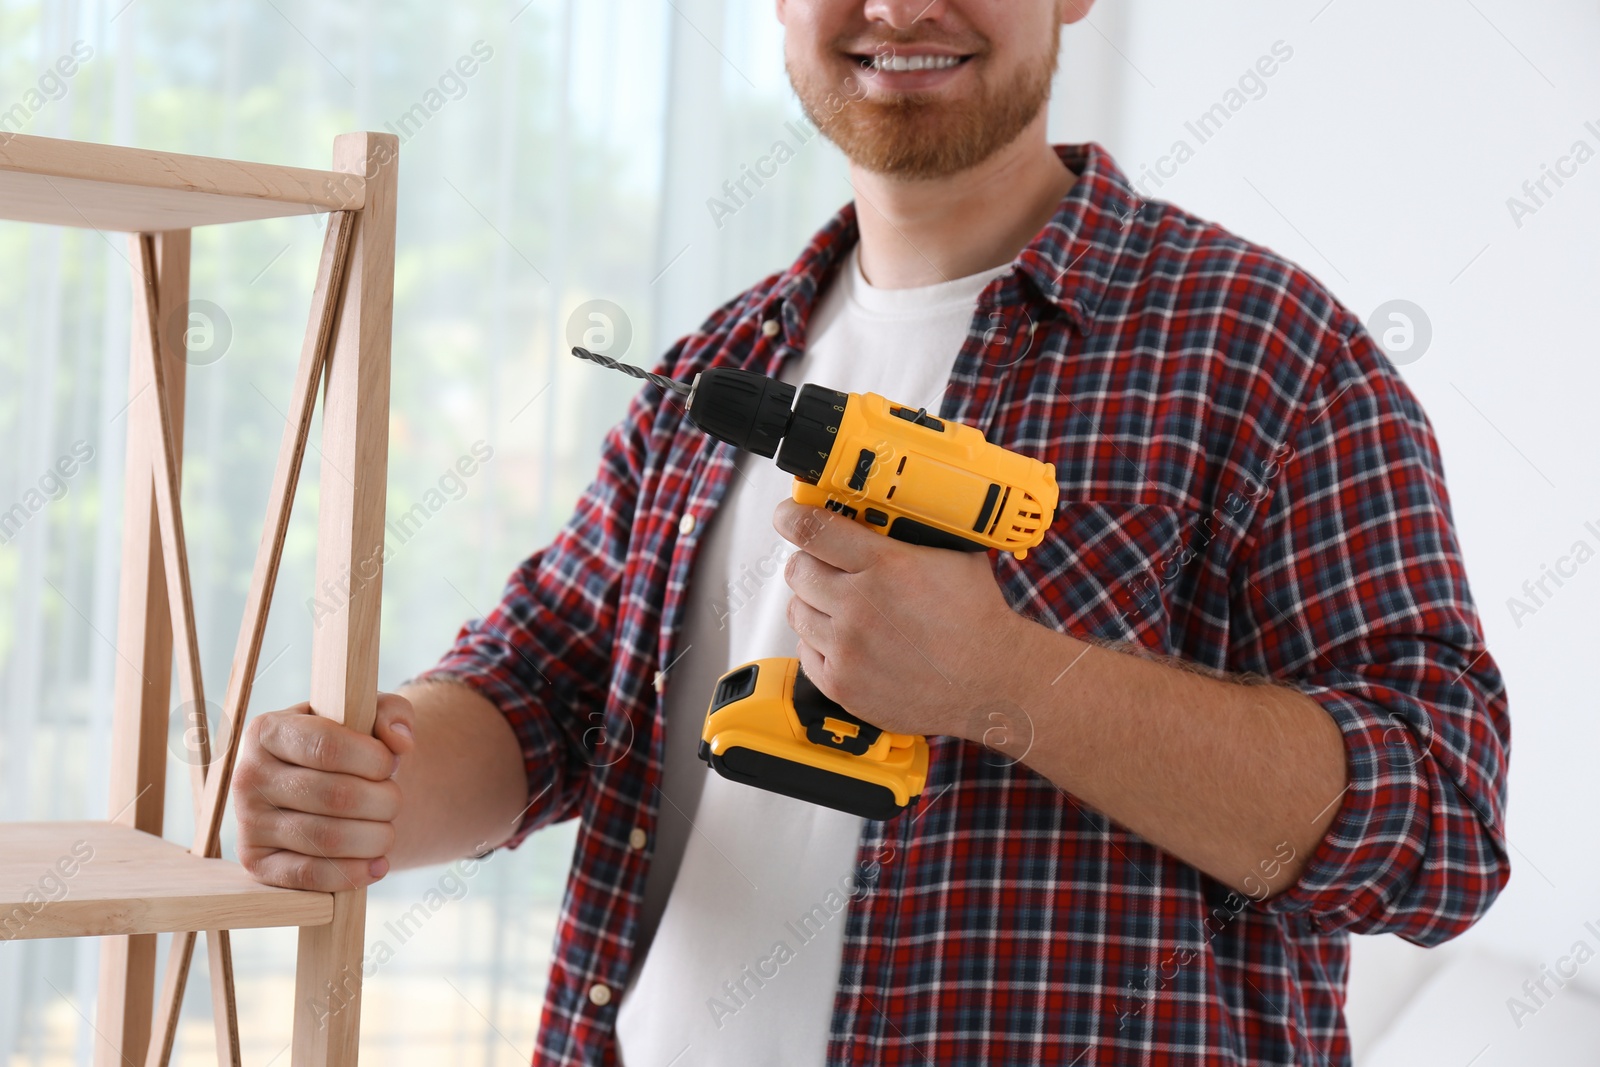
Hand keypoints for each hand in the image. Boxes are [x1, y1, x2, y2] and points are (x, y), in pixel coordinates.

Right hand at [233, 692, 415, 890]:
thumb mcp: (368, 715)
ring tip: (387, 831)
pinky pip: (306, 876)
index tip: (390, 764)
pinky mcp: (256, 863)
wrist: (324, 787)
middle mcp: (248, 776)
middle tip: (394, 801)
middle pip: (334, 796)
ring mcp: (248, 822)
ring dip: (375, 838)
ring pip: (325, 838)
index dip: (373, 759)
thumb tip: (400, 742)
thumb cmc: (347, 746)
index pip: (327, 747)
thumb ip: (391, 713)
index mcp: (268, 731)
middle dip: (383, 801)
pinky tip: (378, 866)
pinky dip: (351, 874)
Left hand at [773, 498, 1027, 740]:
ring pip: (797, 611)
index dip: (792, 517)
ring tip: (844, 608)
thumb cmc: (977, 621)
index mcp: (886, 565)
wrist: (992, 682)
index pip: (811, 528)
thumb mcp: (954, 554)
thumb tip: (888, 504)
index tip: (789, 515)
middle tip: (829, 566)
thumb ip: (913, 529)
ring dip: (814, 604)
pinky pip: (805, 652)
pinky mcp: (842, 684)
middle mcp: (859, 606)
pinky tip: (849, 641)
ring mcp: (847, 649)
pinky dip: (821, 644)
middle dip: (811, 563)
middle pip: (798, 569)